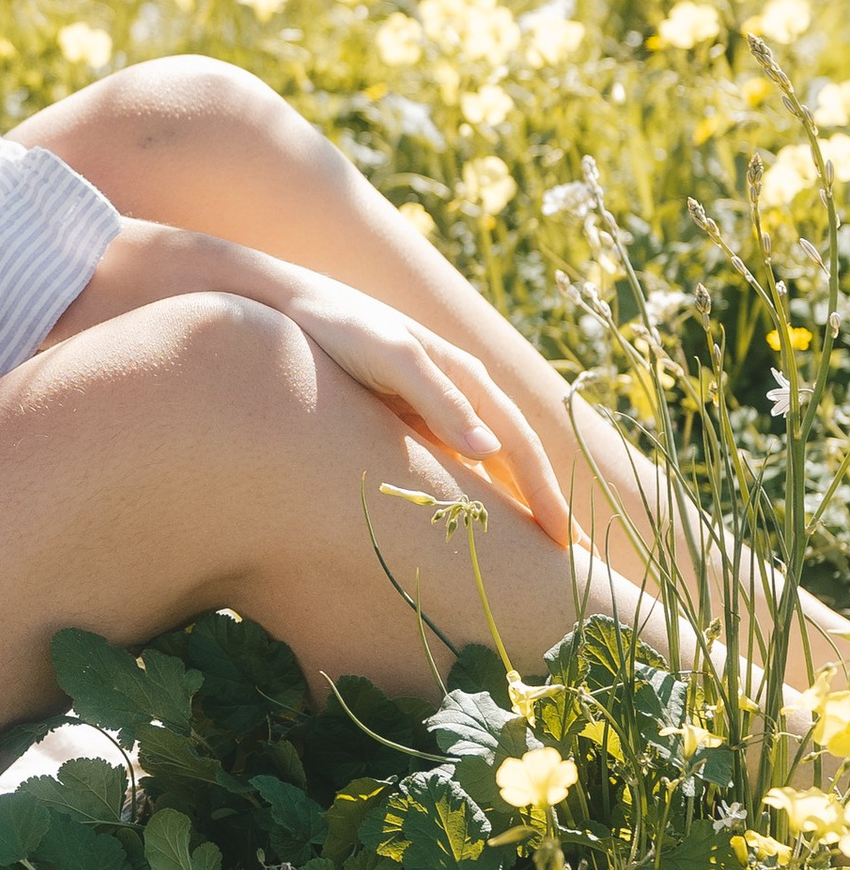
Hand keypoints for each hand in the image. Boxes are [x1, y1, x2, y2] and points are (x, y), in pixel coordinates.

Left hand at [271, 277, 570, 543]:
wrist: (293, 308)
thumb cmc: (342, 328)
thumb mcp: (392, 357)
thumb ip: (439, 399)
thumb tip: (491, 451)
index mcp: (468, 378)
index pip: (519, 446)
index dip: (544, 494)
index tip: (564, 541)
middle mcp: (461, 397)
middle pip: (515, 460)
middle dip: (544, 507)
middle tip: (574, 560)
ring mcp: (436, 412)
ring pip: (488, 469)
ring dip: (513, 508)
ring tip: (538, 556)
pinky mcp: (409, 423)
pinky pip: (452, 469)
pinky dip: (474, 498)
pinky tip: (478, 530)